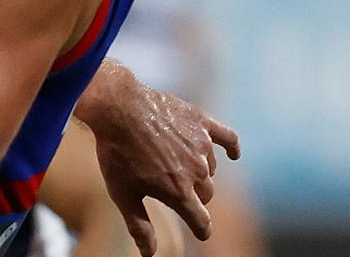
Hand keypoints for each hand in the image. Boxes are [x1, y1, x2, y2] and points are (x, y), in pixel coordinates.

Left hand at [77, 63, 239, 255]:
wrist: (116, 107)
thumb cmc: (116, 152)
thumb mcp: (122, 193)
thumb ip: (139, 225)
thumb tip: (150, 255)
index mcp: (179, 192)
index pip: (201, 221)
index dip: (201, 229)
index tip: (201, 232)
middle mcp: (196, 171)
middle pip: (206, 194)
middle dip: (195, 197)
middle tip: (176, 189)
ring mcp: (201, 145)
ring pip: (210, 168)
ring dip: (200, 171)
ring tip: (175, 163)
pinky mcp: (201, 121)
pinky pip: (227, 137)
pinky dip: (232, 147)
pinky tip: (233, 154)